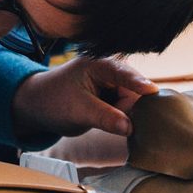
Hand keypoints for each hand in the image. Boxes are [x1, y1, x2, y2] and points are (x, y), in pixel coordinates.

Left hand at [11, 56, 157, 139]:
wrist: (39, 106)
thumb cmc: (54, 102)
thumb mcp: (78, 111)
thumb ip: (105, 118)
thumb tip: (130, 127)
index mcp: (100, 65)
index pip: (125, 74)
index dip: (140, 84)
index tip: (154, 92)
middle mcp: (111, 71)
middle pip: (136, 91)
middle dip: (134, 108)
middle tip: (123, 123)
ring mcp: (114, 83)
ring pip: (134, 102)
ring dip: (129, 115)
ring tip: (110, 121)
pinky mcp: (114, 96)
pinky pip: (128, 108)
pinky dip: (125, 117)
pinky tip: (116, 124)